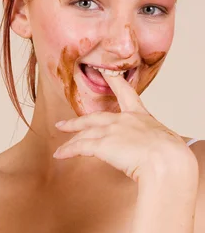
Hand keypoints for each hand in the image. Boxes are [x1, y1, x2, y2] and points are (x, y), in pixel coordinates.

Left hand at [53, 71, 196, 182]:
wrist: (166, 160)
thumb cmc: (172, 156)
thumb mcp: (165, 142)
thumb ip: (153, 142)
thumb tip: (156, 151)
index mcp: (140, 116)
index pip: (126, 94)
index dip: (114, 81)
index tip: (107, 72)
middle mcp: (123, 120)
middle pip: (94, 118)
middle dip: (77, 122)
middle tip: (63, 124)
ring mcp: (111, 130)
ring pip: (84, 133)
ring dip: (70, 139)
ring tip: (60, 147)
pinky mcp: (102, 144)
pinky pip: (79, 146)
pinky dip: (68, 150)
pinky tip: (59, 154)